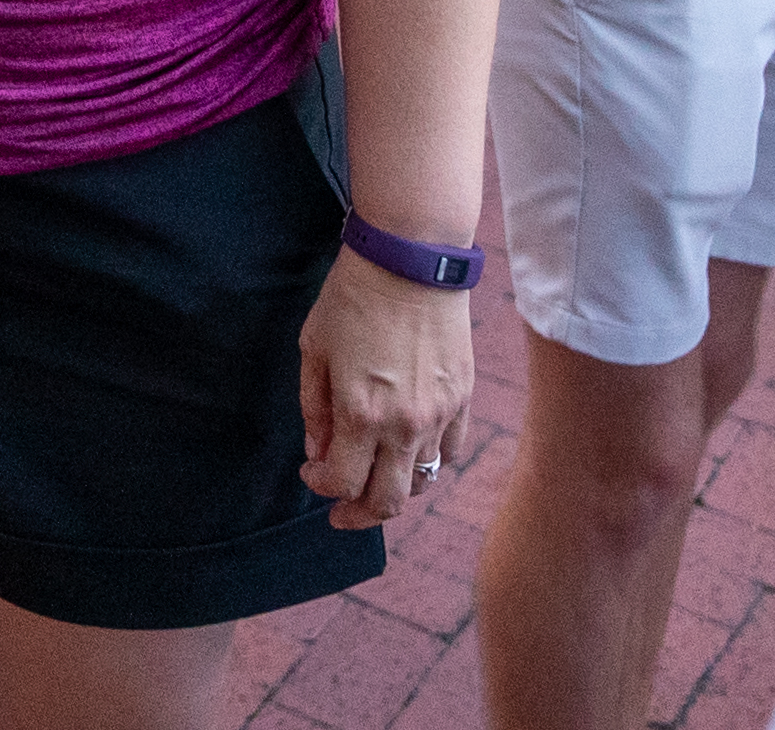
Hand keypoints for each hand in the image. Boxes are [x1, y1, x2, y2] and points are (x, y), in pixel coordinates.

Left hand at [296, 250, 477, 527]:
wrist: (411, 259)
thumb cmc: (353, 297)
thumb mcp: (314, 348)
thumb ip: (314, 408)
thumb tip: (318, 453)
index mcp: (360, 412)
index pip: (342, 483)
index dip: (321, 487)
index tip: (310, 472)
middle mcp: (404, 424)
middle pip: (386, 502)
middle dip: (357, 514)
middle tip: (340, 511)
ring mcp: (440, 414)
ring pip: (421, 482)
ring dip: (393, 487)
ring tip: (374, 477)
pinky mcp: (464, 399)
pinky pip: (449, 453)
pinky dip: (428, 462)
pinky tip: (409, 452)